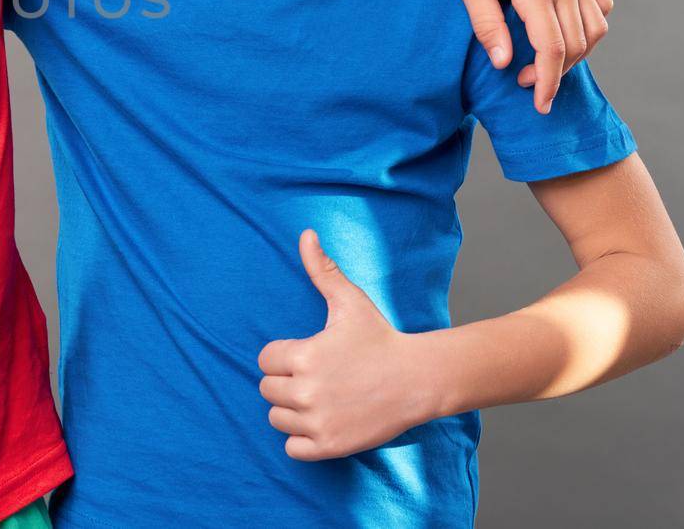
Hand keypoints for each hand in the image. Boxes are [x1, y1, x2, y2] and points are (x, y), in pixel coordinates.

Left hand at [257, 230, 434, 460]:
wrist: (418, 380)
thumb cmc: (381, 337)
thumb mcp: (349, 301)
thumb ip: (322, 269)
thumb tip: (305, 234)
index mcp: (304, 355)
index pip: (265, 360)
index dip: (283, 356)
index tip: (309, 354)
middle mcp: (306, 391)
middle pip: (267, 390)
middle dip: (286, 382)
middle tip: (316, 377)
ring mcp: (317, 421)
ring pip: (277, 418)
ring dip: (291, 411)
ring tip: (319, 398)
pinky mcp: (329, 446)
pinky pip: (292, 448)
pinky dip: (301, 440)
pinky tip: (320, 422)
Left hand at [454, 0, 611, 113]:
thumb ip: (487, 26)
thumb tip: (503, 64)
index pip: (552, 50)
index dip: (547, 82)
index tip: (538, 104)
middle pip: (575, 44)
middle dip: (555, 72)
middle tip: (525, 81)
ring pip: (595, 27)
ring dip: (576, 52)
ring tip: (547, 61)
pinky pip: (601, 4)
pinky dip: (591, 26)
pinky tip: (567, 31)